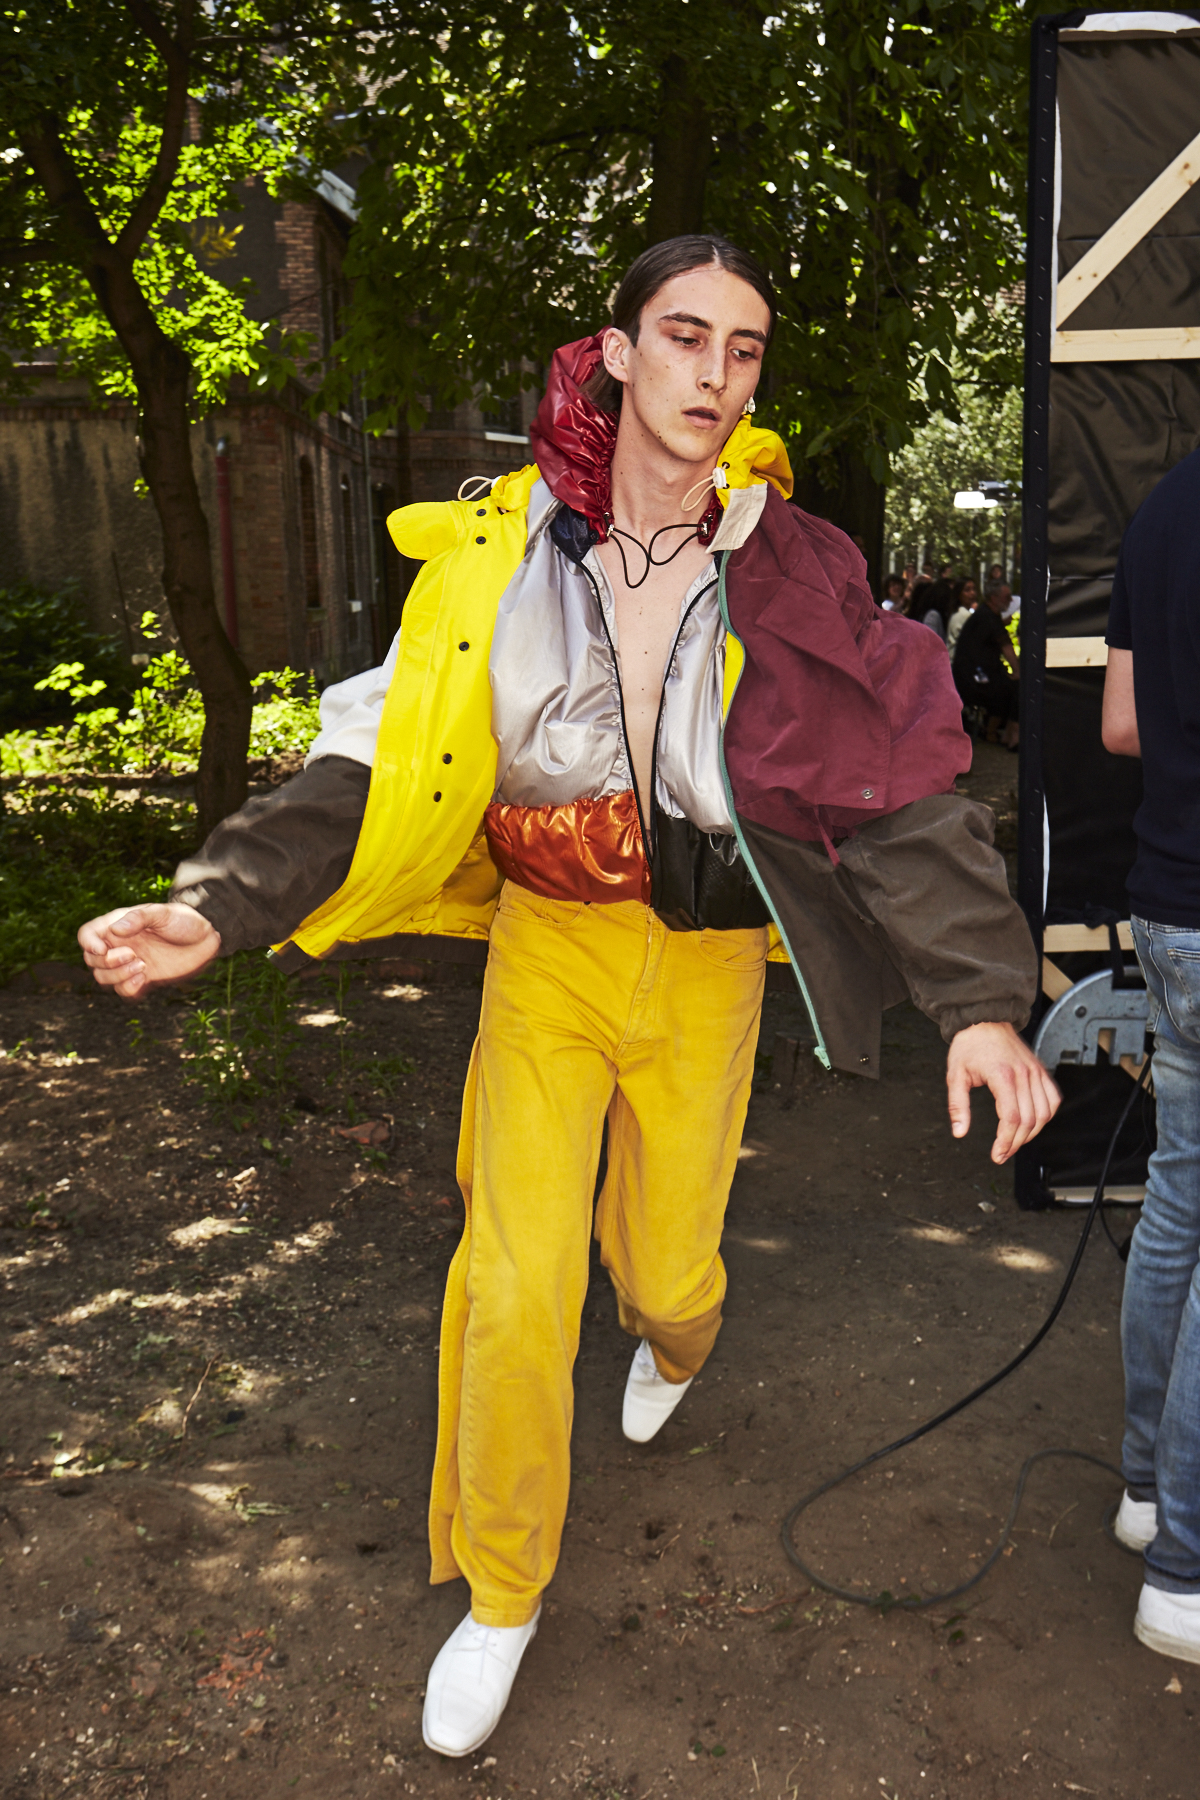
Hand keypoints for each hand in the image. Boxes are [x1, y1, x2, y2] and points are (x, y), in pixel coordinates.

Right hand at [78, 902, 220, 998]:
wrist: (206, 939)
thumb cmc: (183, 920)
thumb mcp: (163, 913)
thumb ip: (139, 918)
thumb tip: (115, 929)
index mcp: (118, 925)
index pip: (87, 934)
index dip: (88, 943)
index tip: (102, 949)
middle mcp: (119, 945)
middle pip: (92, 960)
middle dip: (107, 962)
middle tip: (133, 954)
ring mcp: (129, 963)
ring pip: (104, 978)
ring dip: (118, 976)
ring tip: (143, 965)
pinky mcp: (141, 979)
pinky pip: (123, 990)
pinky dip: (128, 987)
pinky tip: (145, 977)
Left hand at [946, 1021, 1059, 1164]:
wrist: (984, 1020)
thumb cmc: (970, 1045)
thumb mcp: (955, 1075)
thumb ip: (957, 1105)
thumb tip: (959, 1131)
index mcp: (1002, 1076)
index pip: (1012, 1118)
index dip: (1005, 1141)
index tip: (997, 1154)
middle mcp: (1023, 1074)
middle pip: (1029, 1121)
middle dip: (1016, 1143)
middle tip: (1002, 1153)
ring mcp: (1035, 1072)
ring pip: (1044, 1113)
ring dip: (1032, 1133)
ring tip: (1015, 1141)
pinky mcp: (1040, 1071)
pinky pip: (1053, 1099)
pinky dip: (1046, 1116)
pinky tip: (1033, 1123)